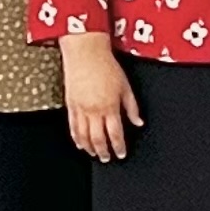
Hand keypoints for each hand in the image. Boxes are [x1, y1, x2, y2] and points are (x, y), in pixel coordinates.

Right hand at [59, 32, 140, 160]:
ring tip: (94, 154)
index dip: (118, 147)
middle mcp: (94, 110)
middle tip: (107, 158)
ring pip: (83, 136)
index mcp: (110, 106)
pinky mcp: (70, 104)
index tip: (121, 153)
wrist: (86, 52)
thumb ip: (132, 107)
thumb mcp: (126, 86)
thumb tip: (139, 122)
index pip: (115, 134)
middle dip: (103, 152)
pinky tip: (80, 143)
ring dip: (89, 148)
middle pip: (98, 139)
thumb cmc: (106, 65)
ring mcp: (80, 108)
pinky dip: (76, 138)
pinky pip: (72, 126)